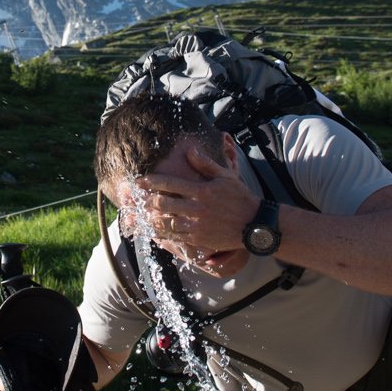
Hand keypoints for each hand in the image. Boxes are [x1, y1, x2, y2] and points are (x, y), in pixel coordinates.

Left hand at [129, 145, 257, 259]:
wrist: (254, 223)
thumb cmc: (240, 197)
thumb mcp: (225, 176)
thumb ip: (205, 164)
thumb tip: (189, 151)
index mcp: (201, 190)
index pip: (170, 183)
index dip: (151, 181)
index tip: (138, 181)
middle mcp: (196, 208)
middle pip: (163, 203)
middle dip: (147, 201)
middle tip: (137, 199)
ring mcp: (197, 225)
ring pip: (166, 222)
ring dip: (151, 218)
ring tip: (141, 216)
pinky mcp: (199, 239)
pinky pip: (176, 238)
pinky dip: (162, 234)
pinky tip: (154, 232)